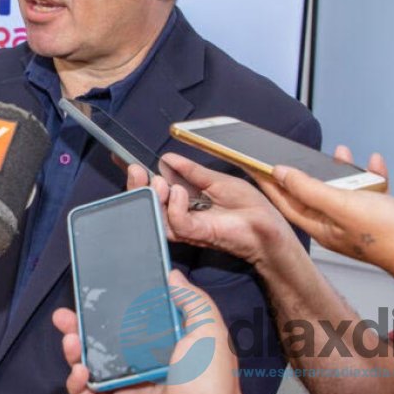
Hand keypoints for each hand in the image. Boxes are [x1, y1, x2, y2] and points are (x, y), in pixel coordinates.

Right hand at [52, 270, 241, 393]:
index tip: (94, 291)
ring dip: (74, 350)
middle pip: (103, 340)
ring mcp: (126, 388)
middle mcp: (142, 365)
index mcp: (164, 346)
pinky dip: (75, 382)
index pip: (130, 321)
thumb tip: (172, 275)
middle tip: (64, 315)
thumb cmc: (211, 387)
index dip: (110, 306)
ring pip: (89, 365)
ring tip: (71, 339)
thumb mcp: (210, 335)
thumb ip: (194, 303)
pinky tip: (81, 371)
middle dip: (80, 325)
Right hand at [126, 154, 297, 267]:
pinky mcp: (197, 234)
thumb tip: (166, 159)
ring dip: (152, 194)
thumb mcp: (217, 180)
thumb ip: (191, 172)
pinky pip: (175, 222)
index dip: (139, 179)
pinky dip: (173, 205)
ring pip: (155, 214)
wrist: (269, 226)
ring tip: (158, 180)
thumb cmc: (249, 207)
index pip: (155, 190)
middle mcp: (181, 215)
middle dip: (136, 186)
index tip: (125, 161)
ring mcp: (187, 226)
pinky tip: (180, 192)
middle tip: (135, 169)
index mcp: (185, 202)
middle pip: (147, 204)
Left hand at [255, 147, 393, 296]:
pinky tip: (375, 163)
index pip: (283, 200)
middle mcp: (336, 225)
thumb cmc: (392, 237)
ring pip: (343, 190)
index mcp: (320, 226)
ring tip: (339, 153)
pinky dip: (372, 176)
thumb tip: (280, 172)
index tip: (251, 162)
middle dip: (302, 172)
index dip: (266, 180)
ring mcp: (360, 221)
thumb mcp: (343, 206)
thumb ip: (310, 189)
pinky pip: (371, 191)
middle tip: (290, 152)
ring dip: (340, 171)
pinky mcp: (383, 215)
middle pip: (310, 193)